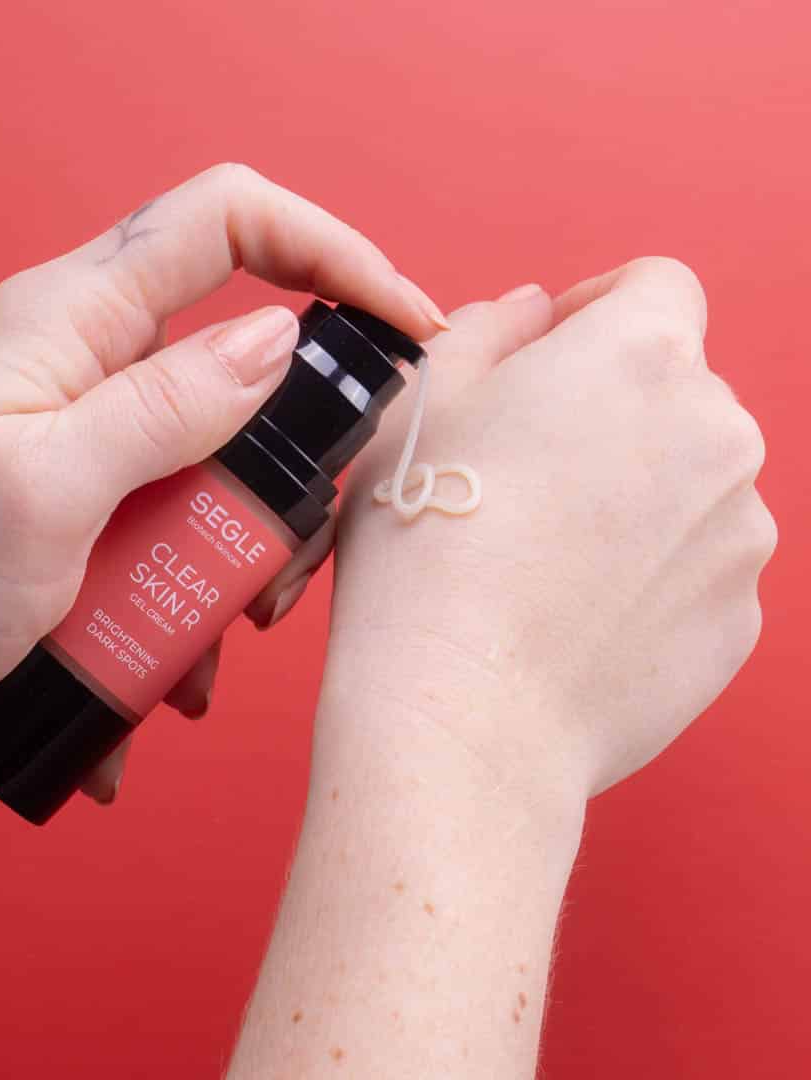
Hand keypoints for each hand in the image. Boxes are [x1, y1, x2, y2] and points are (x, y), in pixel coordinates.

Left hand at [0, 163, 447, 793]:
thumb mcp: (45, 488)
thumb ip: (169, 405)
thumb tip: (276, 344)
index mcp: (72, 321)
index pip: (230, 221)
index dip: (334, 252)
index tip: (408, 327)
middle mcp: (84, 367)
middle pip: (241, 368)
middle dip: (289, 469)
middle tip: (287, 563)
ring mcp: (82, 443)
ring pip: (212, 472)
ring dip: (228, 562)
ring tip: (202, 648)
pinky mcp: (76, 510)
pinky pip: (163, 536)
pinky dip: (176, 604)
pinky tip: (153, 678)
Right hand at [327, 258, 775, 799]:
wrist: (461, 711)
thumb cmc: (426, 550)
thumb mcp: (419, 403)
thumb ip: (488, 328)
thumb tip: (533, 314)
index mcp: (641, 357)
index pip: (656, 286)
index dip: (597, 308)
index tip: (551, 353)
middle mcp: (719, 433)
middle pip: (673, 392)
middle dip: (607, 412)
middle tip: (521, 475)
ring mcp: (742, 533)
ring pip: (689, 483)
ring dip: (632, 495)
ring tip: (541, 558)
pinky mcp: (740, 620)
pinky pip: (696, 567)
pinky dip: (648, 573)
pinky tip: (572, 612)